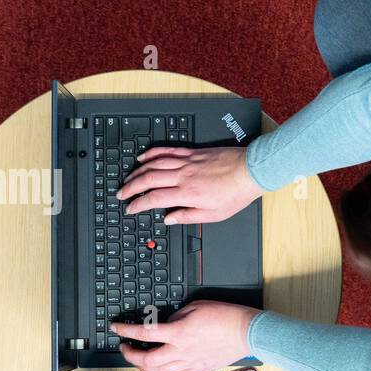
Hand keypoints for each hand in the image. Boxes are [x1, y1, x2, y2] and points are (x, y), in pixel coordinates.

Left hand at [112, 301, 259, 370]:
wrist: (245, 332)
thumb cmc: (225, 318)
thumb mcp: (195, 307)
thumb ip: (176, 316)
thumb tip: (164, 325)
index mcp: (179, 333)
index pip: (144, 334)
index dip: (125, 331)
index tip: (116, 328)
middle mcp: (181, 352)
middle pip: (146, 360)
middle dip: (130, 355)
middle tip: (125, 347)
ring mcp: (189, 364)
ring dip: (142, 368)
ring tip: (138, 360)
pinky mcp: (197, 370)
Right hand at [116, 145, 265, 225]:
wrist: (250, 171)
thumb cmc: (236, 193)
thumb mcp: (214, 215)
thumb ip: (188, 216)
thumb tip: (169, 219)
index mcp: (187, 194)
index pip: (154, 198)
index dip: (138, 204)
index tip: (130, 209)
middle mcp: (183, 176)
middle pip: (148, 179)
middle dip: (130, 187)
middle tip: (120, 194)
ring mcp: (187, 162)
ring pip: (154, 164)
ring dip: (137, 171)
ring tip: (127, 178)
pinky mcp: (192, 153)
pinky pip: (167, 151)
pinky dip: (152, 153)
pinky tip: (143, 157)